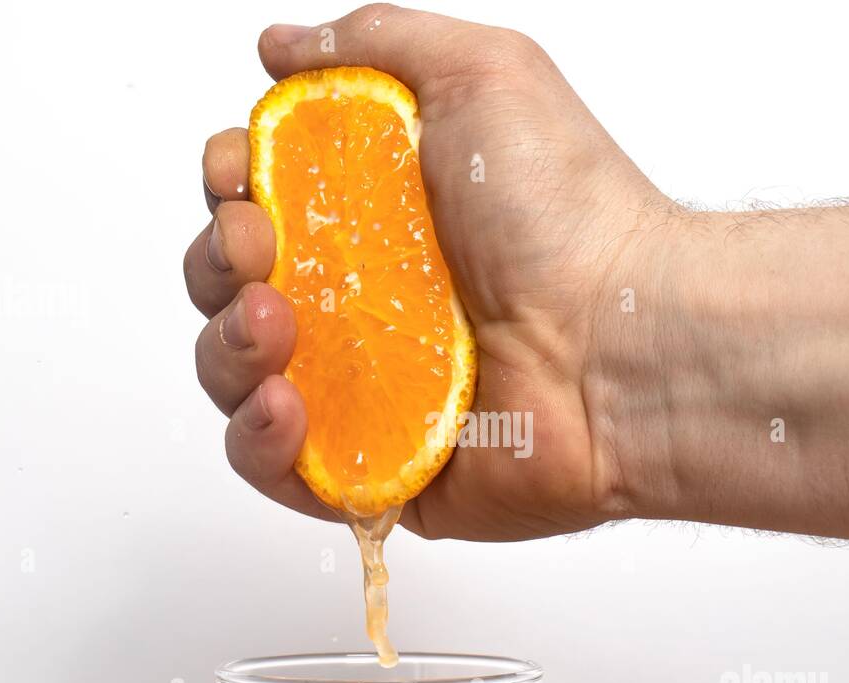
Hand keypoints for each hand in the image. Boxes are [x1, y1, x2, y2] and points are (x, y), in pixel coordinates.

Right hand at [184, 4, 675, 540]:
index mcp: (379, 217)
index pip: (260, 202)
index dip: (231, 187)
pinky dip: (257, 443)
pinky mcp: (380, 467)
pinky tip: (284, 405)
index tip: (243, 176)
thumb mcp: (481, 74)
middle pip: (234, 287)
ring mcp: (368, 389)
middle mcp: (367, 302)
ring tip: (273, 327)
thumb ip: (372, 46)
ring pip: (238, 377)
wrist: (628, 341)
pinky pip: (279, 470)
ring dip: (226, 350)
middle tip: (261, 248)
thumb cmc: (570, 215)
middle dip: (220, 261)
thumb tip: (282, 48)